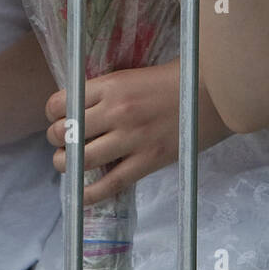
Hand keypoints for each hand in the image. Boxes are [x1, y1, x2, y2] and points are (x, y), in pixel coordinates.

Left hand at [44, 63, 180, 204]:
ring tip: (69, 164)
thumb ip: (106, 91)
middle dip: (56, 140)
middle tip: (62, 143)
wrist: (215, 91)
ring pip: (80, 160)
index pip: (62, 103)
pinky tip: (81, 194)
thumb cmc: (176, 78)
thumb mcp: (133, 74)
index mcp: (112, 85)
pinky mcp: (148, 160)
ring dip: (66, 165)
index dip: (53, 113)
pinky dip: (89, 193)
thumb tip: (78, 109)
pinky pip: (109, 184)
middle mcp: (116, 111)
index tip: (58, 118)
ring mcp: (132, 138)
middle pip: (65, 133)